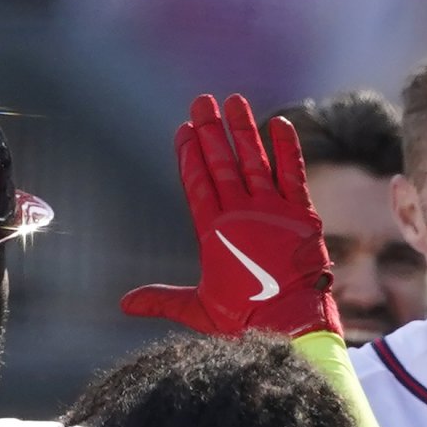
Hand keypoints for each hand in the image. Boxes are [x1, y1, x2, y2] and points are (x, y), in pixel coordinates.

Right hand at [120, 94, 338, 338]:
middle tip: (202, 101)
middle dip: (211, 130)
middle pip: (221, 163)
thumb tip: (124, 304)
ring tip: (234, 101)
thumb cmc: (246, 320)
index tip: (184, 130)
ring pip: (254, 160)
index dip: (190, 154)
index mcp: (214, 233)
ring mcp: (273, 211)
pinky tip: (280, 123)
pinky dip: (287, 148)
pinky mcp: (302, 214)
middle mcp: (241, 214)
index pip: (197, 183)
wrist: (293, 325)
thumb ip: (163, 299)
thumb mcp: (200, 310)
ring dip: (243, 129)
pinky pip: (294, 173)